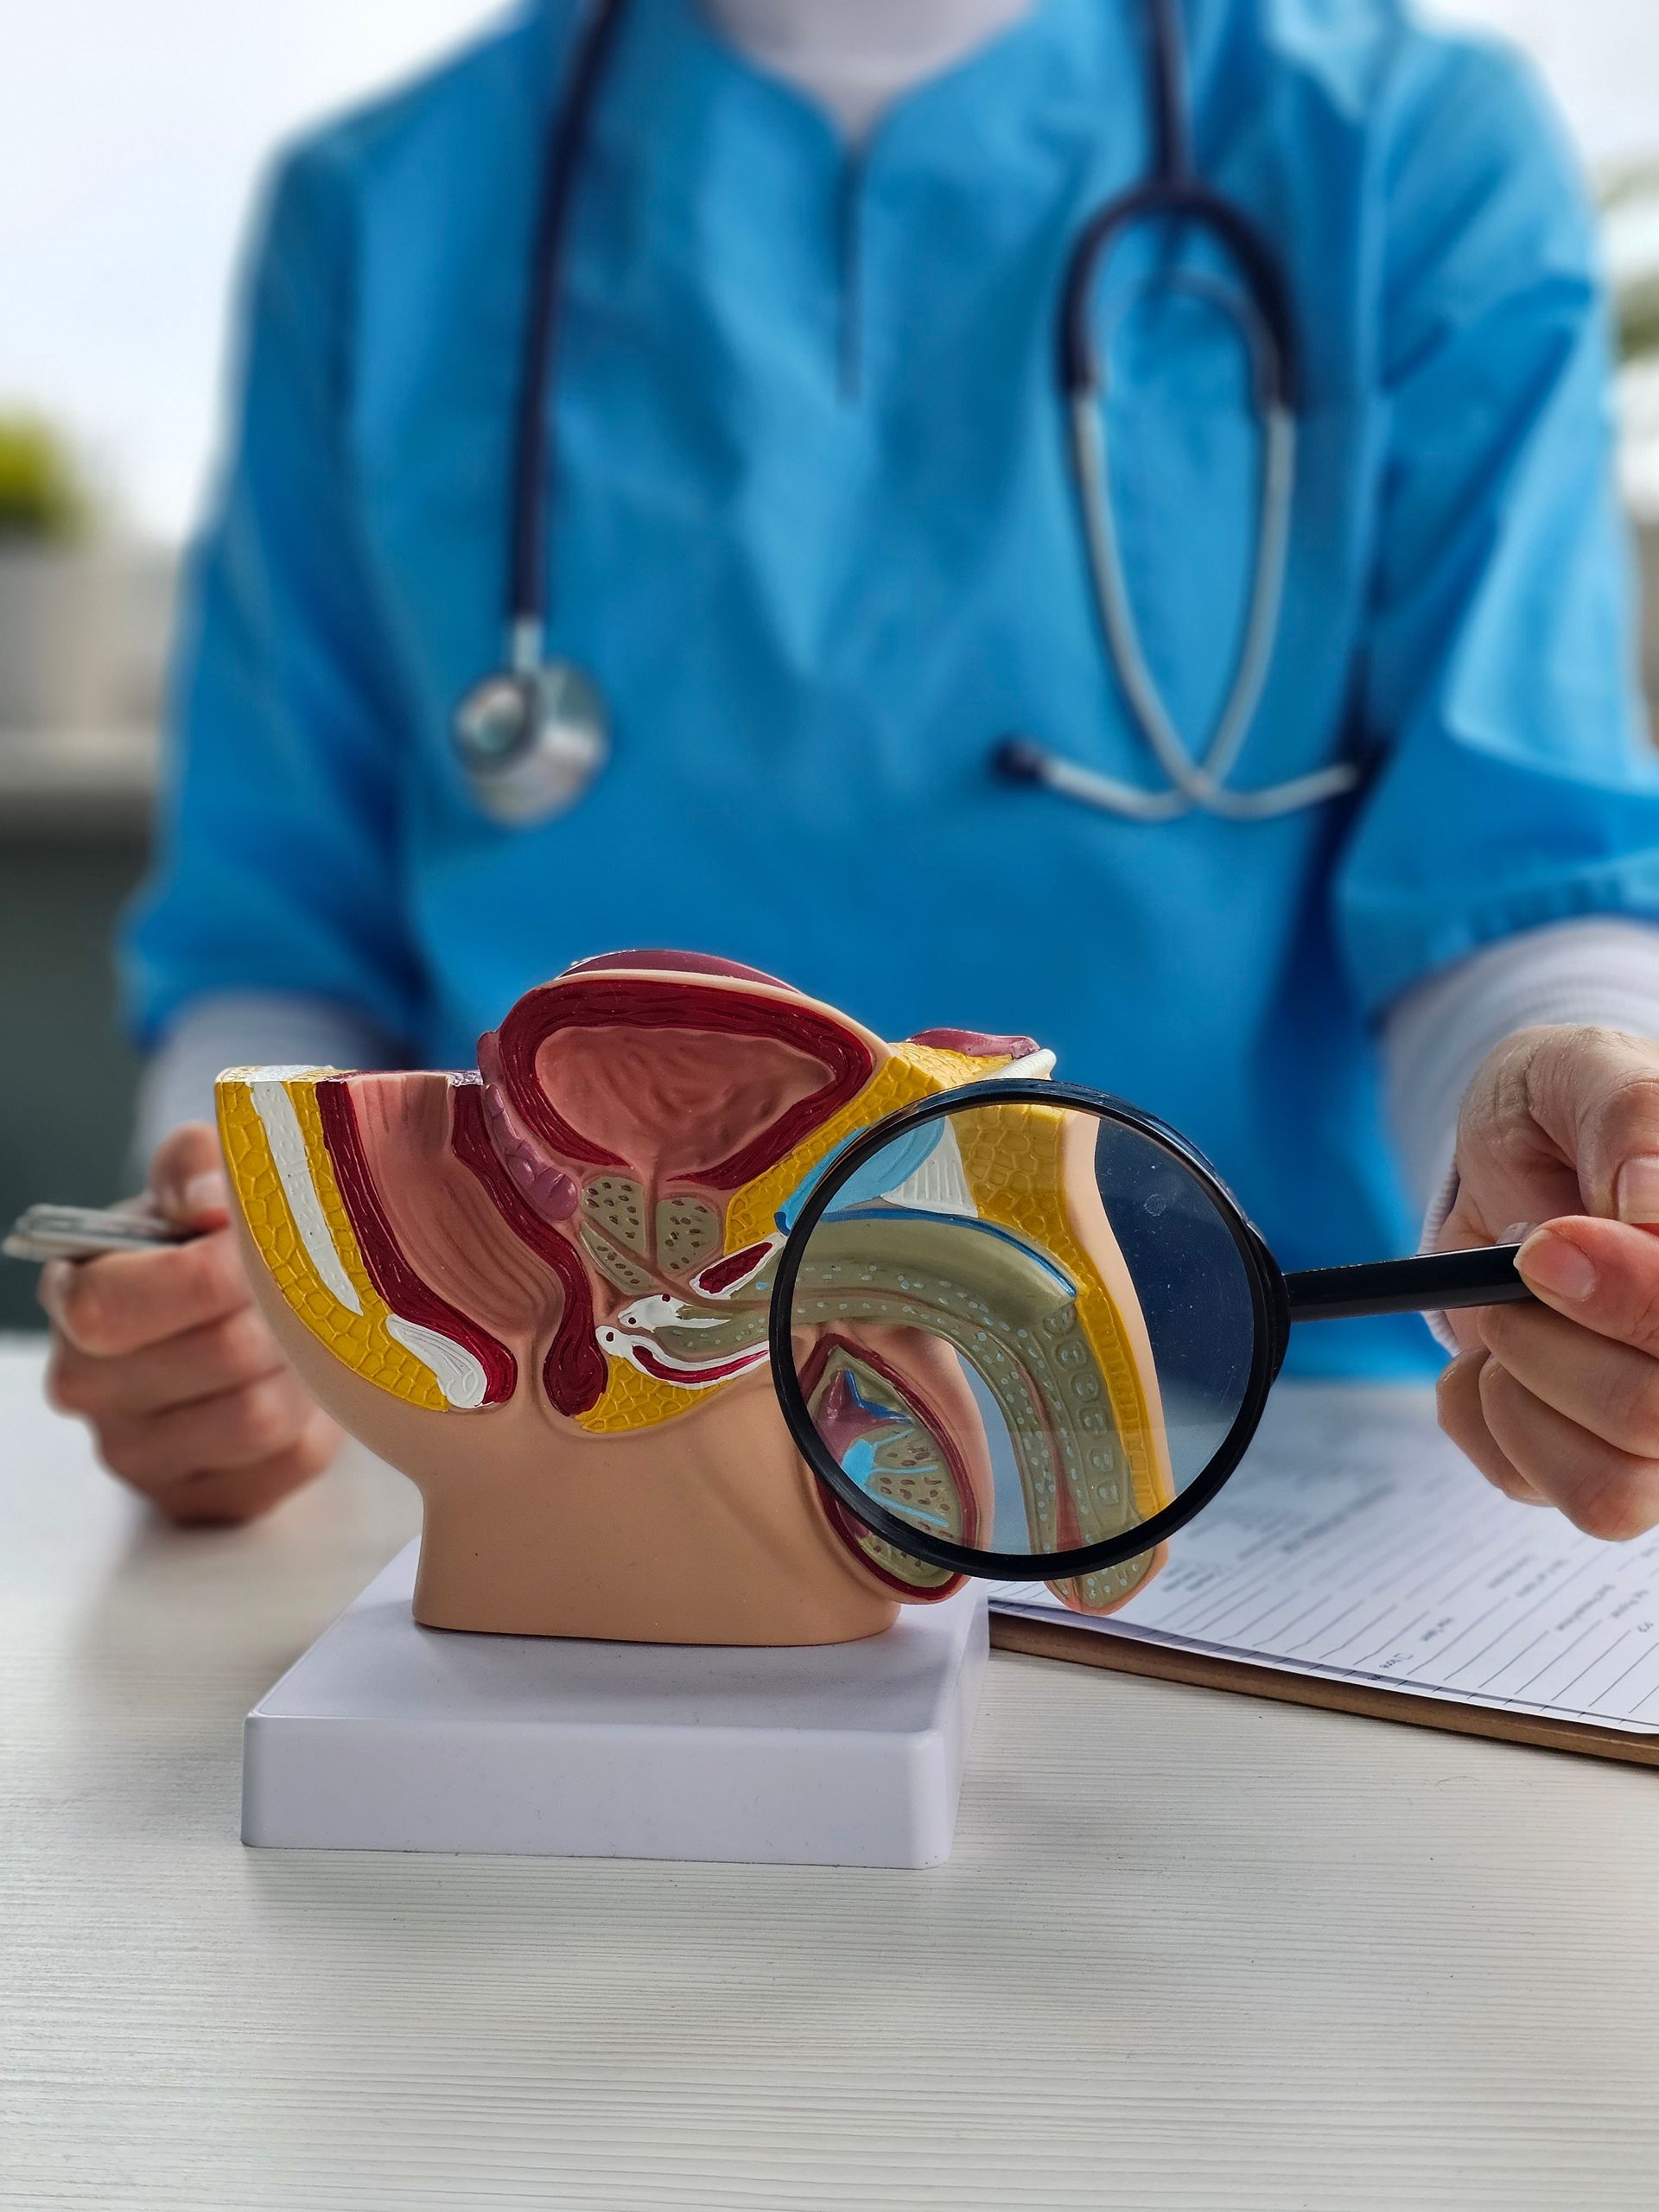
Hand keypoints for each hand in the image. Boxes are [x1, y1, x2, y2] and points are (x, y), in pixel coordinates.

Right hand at [41, 1123, 340, 1523]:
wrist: (242, 1317)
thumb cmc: (213, 1246)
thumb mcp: (199, 1182)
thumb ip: (199, 1167)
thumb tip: (211, 1209)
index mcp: (74, 1299)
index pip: (114, 1305)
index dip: (207, 1273)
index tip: (254, 1247)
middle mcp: (88, 1386)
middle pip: (218, 1355)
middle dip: (284, 1315)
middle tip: (309, 1288)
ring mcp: (137, 1455)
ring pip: (259, 1417)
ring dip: (307, 1371)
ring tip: (308, 1338)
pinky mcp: (198, 1501)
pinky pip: (288, 1464)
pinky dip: (318, 1423)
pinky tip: (304, 1390)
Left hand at [1435, 1025, 1658, 1539]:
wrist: (1514, 1149)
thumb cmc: (1569, 1108)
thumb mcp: (1586, 1071)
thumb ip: (1628, 1115)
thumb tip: (1646, 1196)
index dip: (1633, 1296)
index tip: (1547, 1243)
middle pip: (1655, 1419)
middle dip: (1553, 1341)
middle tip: (1518, 1262)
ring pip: (1612, 1491)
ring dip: (1522, 1389)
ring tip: (1510, 1312)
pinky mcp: (1603, 1469)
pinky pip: (1536, 1488)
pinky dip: (1482, 1414)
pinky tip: (1494, 1354)